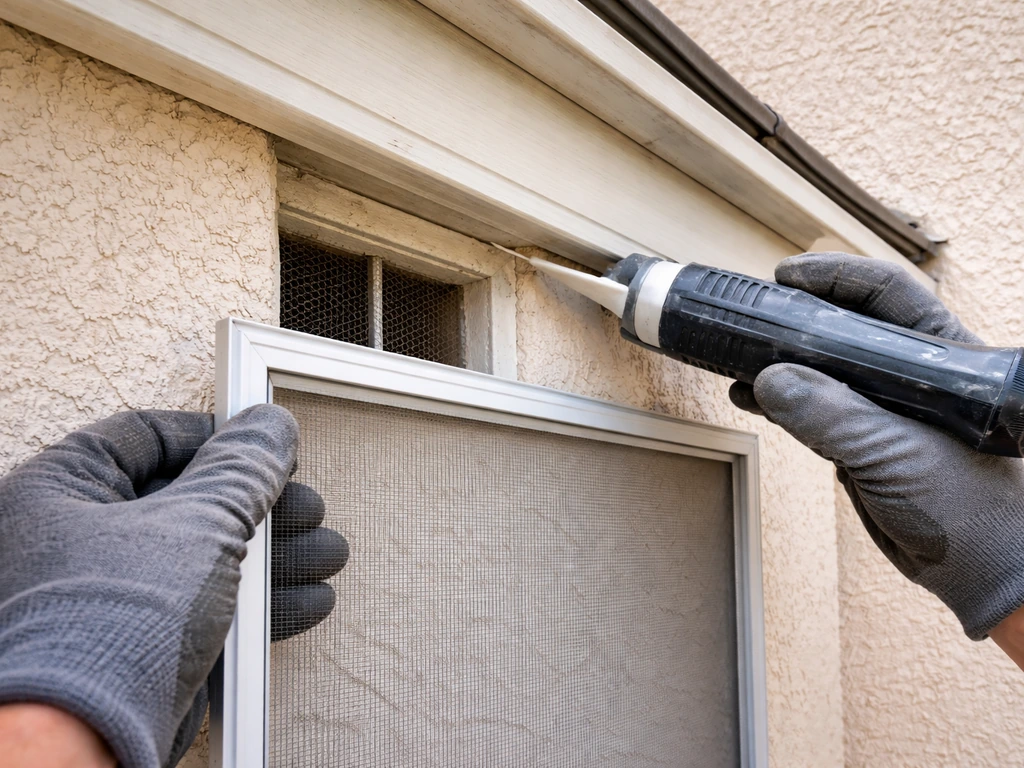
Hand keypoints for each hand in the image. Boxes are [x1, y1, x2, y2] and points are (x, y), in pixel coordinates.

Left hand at [0, 407, 345, 767]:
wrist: (86, 741)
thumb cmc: (108, 625)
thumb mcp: (196, 524)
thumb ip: (241, 470)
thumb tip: (270, 428)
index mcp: (62, 490)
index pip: (145, 436)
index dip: (214, 436)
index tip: (263, 445)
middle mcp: (73, 538)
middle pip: (185, 498)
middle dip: (261, 508)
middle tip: (303, 508)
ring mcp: (104, 594)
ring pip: (203, 556)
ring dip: (272, 557)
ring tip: (324, 555)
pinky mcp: (134, 643)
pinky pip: (202, 604)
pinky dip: (254, 602)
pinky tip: (304, 599)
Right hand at [731, 253, 1023, 639]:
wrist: (983, 574)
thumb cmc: (977, 511)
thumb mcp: (898, 456)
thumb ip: (834, 417)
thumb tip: (771, 380)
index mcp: (941, 360)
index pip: (886, 295)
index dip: (837, 278)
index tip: (789, 278)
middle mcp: (910, 377)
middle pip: (847, 325)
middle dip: (799, 314)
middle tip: (754, 312)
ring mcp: (882, 410)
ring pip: (822, 368)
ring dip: (779, 360)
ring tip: (738, 354)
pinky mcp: (860, 443)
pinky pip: (811, 410)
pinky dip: (776, 400)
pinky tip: (749, 395)